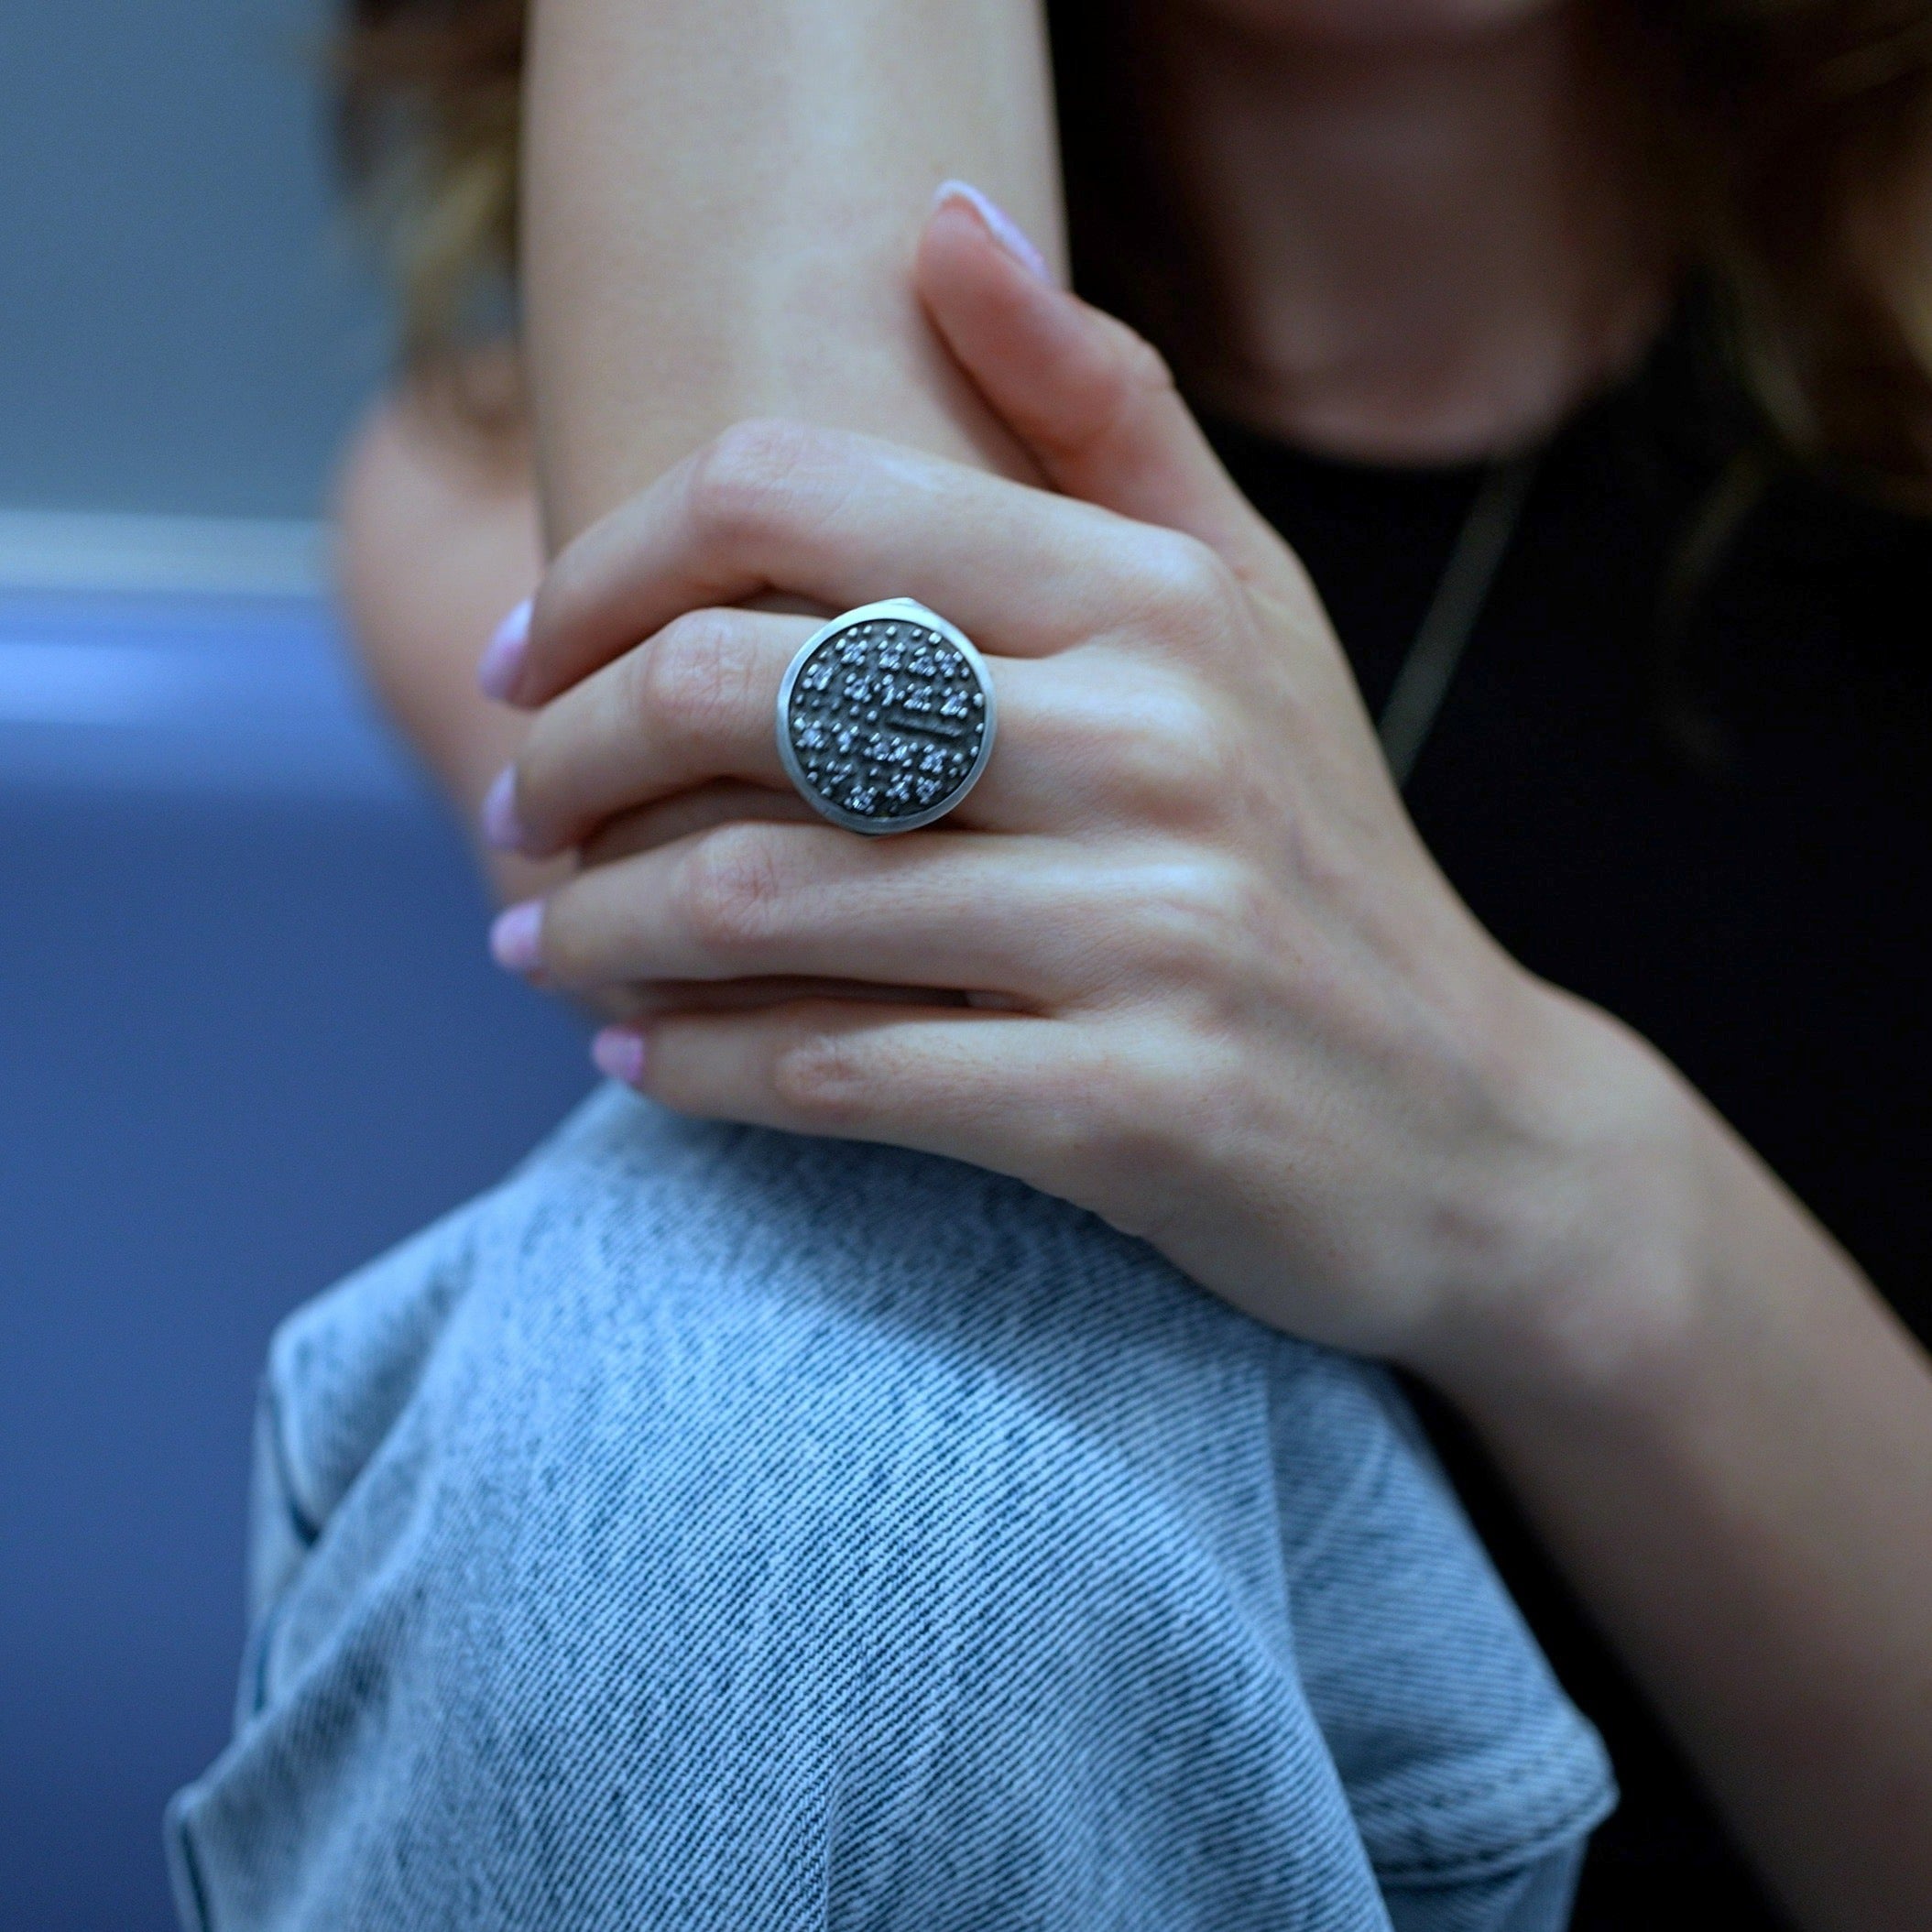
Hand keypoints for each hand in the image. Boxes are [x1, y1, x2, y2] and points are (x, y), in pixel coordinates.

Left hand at [478, 190, 1679, 1376]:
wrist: (1467, 1126)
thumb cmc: (1315, 852)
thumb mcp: (1245, 611)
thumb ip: (1104, 414)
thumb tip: (944, 219)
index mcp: (1151, 597)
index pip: (791, 496)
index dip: (601, 566)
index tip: (524, 652)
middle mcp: (1152, 742)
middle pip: (737, 688)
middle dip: (565, 753)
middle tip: (513, 809)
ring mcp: (1149, 931)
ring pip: (759, 900)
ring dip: (599, 928)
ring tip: (541, 940)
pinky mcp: (1130, 1109)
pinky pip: (838, 1075)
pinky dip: (699, 1068)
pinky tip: (642, 1058)